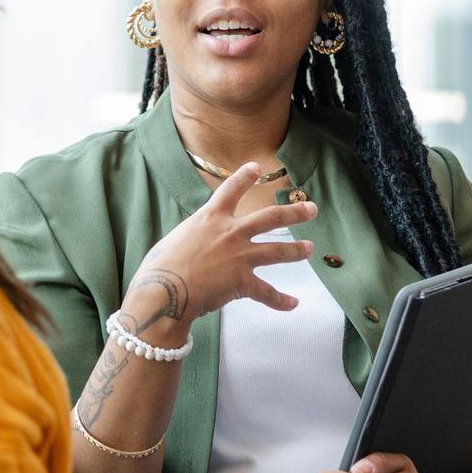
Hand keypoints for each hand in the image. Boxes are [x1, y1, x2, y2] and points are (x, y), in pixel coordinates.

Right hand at [125, 163, 318, 337]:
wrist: (164, 290)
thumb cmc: (160, 267)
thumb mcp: (176, 239)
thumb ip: (193, 237)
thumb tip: (196, 244)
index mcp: (210, 217)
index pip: (231, 189)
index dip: (245, 177)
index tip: (257, 168)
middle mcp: (230, 232)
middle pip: (270, 217)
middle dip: (293, 213)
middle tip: (311, 209)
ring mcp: (240, 256)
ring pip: (277, 250)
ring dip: (296, 249)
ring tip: (309, 248)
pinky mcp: (243, 281)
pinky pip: (267, 293)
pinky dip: (280, 301)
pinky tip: (293, 304)